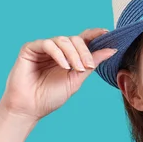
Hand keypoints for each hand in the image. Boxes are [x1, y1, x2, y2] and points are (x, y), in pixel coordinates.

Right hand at [0, 28, 115, 120]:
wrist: (30, 108)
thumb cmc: (50, 97)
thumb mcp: (76, 80)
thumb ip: (91, 64)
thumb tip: (112, 50)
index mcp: (68, 56)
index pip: (83, 40)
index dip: (94, 34)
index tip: (107, 33)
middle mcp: (56, 50)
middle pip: (75, 39)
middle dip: (84, 52)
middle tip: (88, 66)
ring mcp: (43, 48)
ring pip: (63, 40)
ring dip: (73, 54)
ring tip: (76, 69)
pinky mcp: (30, 49)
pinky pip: (47, 44)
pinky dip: (59, 54)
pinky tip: (64, 66)